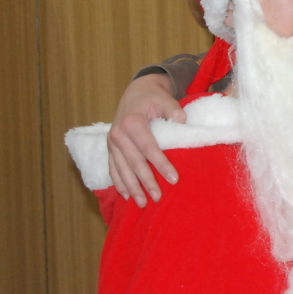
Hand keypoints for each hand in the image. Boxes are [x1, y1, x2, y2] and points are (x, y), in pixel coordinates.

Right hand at [106, 73, 184, 206]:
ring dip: (132, 187)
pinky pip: (112, 168)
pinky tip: (126, 195)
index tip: (173, 179)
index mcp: (132, 123)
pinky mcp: (110, 147)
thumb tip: (182, 121)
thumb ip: (174, 109)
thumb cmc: (153, 97)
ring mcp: (111, 142)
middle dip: (146, 182)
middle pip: (134, 163)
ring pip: (121, 169)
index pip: (148, 148)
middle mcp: (118, 134)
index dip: (161, 164)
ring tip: (143, 203)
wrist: (137, 91)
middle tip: (158, 198)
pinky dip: (118, 182)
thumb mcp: (165, 98)